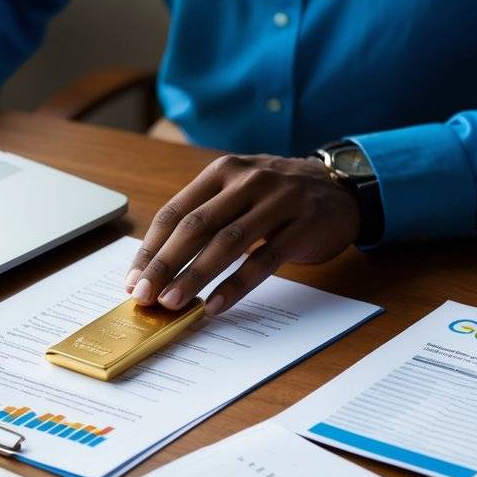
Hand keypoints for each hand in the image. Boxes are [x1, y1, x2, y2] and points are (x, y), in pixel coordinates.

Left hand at [125, 154, 359, 314]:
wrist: (343, 188)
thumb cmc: (278, 198)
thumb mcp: (240, 191)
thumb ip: (206, 218)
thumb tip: (159, 267)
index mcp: (223, 171)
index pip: (176, 211)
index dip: (151, 248)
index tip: (133, 279)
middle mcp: (248, 180)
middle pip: (196, 226)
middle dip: (165, 264)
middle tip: (145, 296)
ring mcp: (279, 201)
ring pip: (227, 242)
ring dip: (196, 276)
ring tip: (173, 303)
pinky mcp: (304, 225)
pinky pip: (264, 259)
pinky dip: (237, 285)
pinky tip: (217, 305)